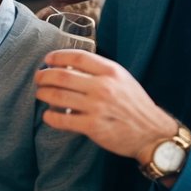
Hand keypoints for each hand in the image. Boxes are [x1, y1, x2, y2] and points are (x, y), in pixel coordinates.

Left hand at [35, 50, 176, 163]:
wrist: (152, 133)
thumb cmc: (136, 105)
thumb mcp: (123, 79)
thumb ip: (100, 71)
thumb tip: (71, 65)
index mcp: (111, 71)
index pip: (78, 57)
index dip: (58, 56)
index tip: (47, 59)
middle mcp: (103, 87)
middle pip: (62, 76)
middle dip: (44, 76)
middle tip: (38, 78)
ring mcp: (97, 107)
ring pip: (58, 97)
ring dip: (44, 94)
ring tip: (40, 94)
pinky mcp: (93, 127)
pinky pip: (63, 120)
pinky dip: (51, 117)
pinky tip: (48, 116)